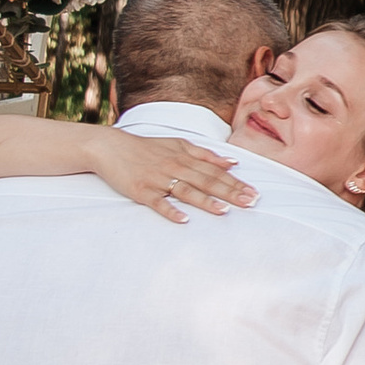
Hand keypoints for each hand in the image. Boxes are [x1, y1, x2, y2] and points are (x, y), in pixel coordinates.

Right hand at [91, 133, 255, 223]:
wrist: (110, 147)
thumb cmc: (147, 148)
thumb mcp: (178, 145)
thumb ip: (205, 154)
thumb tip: (232, 163)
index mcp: (185, 156)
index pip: (216, 171)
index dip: (236, 182)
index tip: (254, 193)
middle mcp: (175, 166)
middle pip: (207, 181)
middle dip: (230, 192)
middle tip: (250, 203)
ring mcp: (158, 179)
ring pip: (186, 191)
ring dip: (205, 201)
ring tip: (224, 211)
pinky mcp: (141, 190)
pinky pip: (158, 202)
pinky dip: (171, 210)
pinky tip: (183, 219)